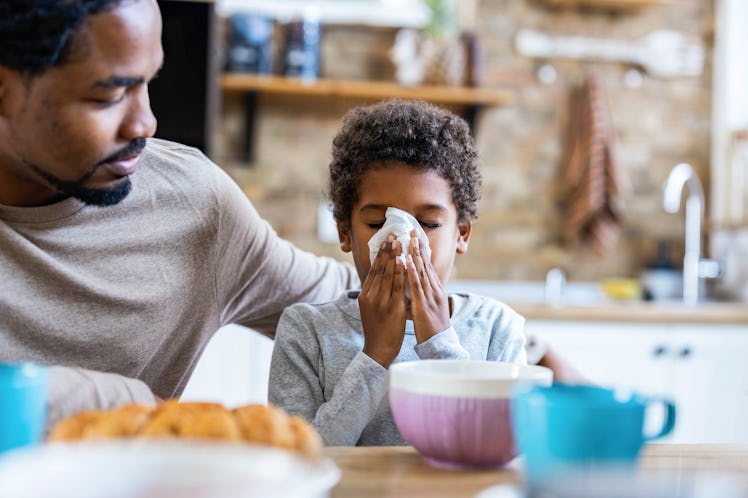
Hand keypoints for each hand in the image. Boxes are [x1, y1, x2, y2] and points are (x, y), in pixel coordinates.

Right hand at [359, 235, 406, 366]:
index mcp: (365, 295)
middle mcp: (370, 296)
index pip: (373, 270)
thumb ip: (376, 294)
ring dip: (393, 256)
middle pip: (379, 268)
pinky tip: (404, 261)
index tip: (386, 240)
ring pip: (387, 274)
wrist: (377, 351)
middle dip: (386, 250)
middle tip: (392, 233)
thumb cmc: (378, 330)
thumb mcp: (372, 309)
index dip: (380, 254)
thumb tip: (381, 279)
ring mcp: (380, 302)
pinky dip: (399, 272)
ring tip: (398, 241)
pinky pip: (396, 287)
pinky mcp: (391, 308)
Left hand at [406, 230, 450, 343]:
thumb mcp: (430, 308)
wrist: (440, 345)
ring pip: (422, 272)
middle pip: (426, 265)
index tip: (416, 237)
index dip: (422, 252)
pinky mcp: (423, 305)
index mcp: (436, 290)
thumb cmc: (432, 329)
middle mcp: (435, 290)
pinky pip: (416, 285)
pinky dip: (411, 271)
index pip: (428, 267)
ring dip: (415, 254)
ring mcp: (430, 297)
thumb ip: (424, 296)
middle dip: (419, 247)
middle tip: (413, 230)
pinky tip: (406, 261)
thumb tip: (416, 287)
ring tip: (409, 239)